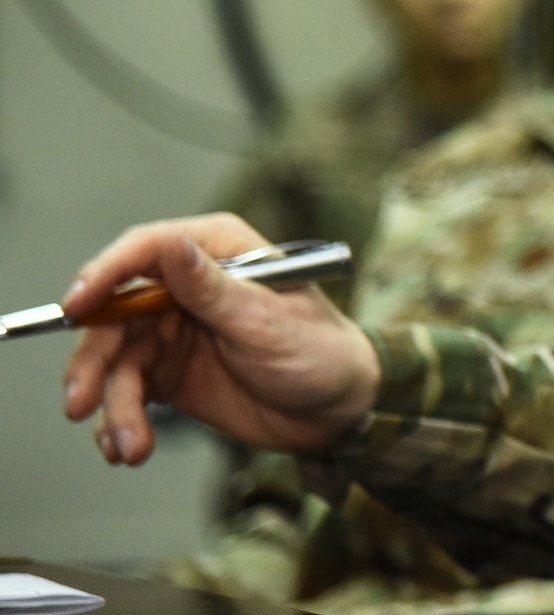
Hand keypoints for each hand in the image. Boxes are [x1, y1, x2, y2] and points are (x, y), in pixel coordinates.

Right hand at [61, 213, 381, 465]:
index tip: (75, 306)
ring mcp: (172, 330)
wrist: (336, 411)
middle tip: (80, 402)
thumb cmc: (317, 350)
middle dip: (93, 360)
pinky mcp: (167, 373)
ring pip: (115, 360)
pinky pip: (126, 392)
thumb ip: (213, 289)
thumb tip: (170, 246)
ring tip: (126, 446)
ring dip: (111, 404)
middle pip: (115, 312)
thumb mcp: (265, 320)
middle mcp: (186, 285)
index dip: (105, 273)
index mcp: (217, 251)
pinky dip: (120, 421)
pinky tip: (127, 448)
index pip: (147, 250)